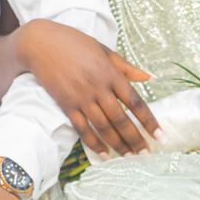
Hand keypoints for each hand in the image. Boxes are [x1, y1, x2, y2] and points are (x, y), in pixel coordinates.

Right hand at [15, 20, 157, 155]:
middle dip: (135, 139)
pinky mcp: (66, 104)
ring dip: (118, 144)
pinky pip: (82, 128)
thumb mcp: (103, 49)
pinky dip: (94, 143)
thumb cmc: (74, 42)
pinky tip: (103, 153)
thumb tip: (149, 77)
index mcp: (110, 73)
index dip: (148, 121)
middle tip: (146, 154)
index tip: (159, 135)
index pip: (135, 102)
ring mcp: (81, 97)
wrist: (41, 43)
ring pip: (104, 127)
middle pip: (121, 119)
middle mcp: (98, 87)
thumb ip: (126, 66)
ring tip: (129, 156)